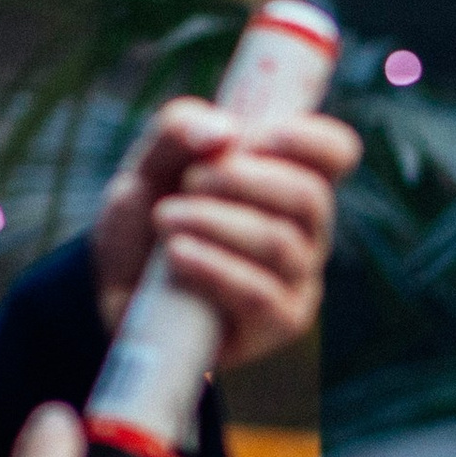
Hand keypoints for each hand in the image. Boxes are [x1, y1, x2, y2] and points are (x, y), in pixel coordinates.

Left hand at [92, 97, 363, 369]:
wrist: (119, 292)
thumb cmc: (149, 221)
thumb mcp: (149, 165)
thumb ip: (178, 133)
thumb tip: (222, 132)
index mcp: (289, 180)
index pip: (336, 153)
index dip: (309, 140)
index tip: (254, 138)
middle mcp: (307, 230)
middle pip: (310, 196)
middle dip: (241, 179)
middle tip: (189, 180)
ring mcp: (299, 279)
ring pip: (281, 244)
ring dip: (215, 222)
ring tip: (166, 218)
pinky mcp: (280, 323)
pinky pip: (260, 295)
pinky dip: (214, 268)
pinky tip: (177, 255)